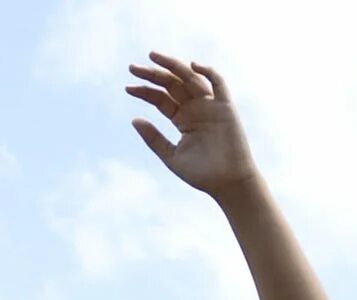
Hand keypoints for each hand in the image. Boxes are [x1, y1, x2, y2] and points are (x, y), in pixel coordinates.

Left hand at [127, 53, 258, 197]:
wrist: (228, 184)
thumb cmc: (202, 174)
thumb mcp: (171, 156)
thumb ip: (154, 138)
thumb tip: (134, 119)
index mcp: (182, 119)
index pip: (161, 98)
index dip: (144, 91)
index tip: (128, 88)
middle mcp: (195, 109)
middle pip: (172, 84)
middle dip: (153, 74)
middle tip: (133, 68)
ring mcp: (210, 106)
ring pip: (190, 79)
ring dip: (173, 66)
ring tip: (153, 57)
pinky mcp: (225, 108)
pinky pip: (219, 83)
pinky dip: (208, 72)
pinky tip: (192, 65)